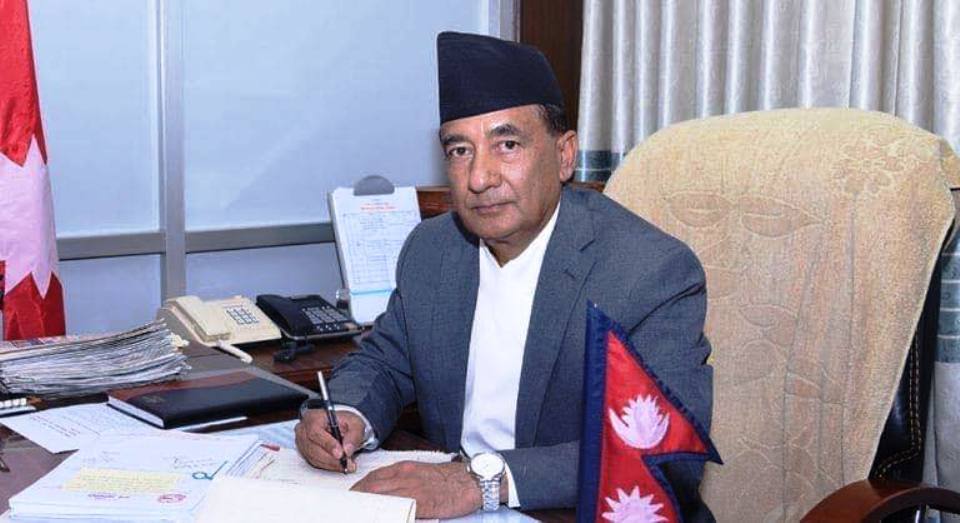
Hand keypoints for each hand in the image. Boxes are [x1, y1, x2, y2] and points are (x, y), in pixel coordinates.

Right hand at [294, 409, 365, 472]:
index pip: (315, 432)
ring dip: (331, 463)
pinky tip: (339, 465)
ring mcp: (301, 442)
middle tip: (347, 463)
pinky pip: (315, 462)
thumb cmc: (344, 422)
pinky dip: (328, 465)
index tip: (340, 453)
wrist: (339, 426)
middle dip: (332, 458)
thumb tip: (347, 450)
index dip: (328, 444)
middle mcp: (303, 430)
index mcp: (313, 417)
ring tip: (346, 465)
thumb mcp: (355, 423)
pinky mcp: (304, 452)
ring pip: (314, 457)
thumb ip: (353, 435)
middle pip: (313, 448)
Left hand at [351, 461, 482, 518]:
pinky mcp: (422, 502)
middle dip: (356, 499)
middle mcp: (405, 476)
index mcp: (405, 468)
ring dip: (366, 507)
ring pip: (380, 497)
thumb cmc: (451, 479)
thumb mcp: (423, 474)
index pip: (373, 477)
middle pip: (371, 487)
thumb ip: (405, 481)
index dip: (359, 489)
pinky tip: (379, 519)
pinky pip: (398, 509)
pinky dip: (385, 514)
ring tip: (356, 516)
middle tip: (348, 510)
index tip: (352, 499)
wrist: (473, 480)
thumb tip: (390, 494)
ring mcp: (412, 489)